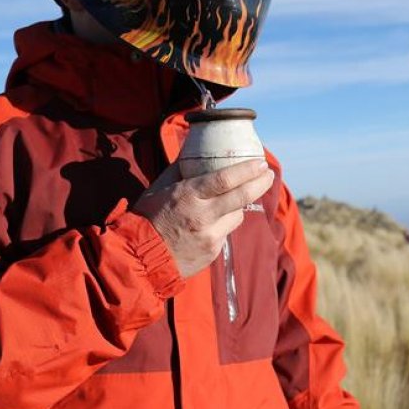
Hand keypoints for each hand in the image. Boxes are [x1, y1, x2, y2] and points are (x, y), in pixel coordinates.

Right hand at [133, 159, 274, 277]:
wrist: (140, 258)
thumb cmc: (148, 218)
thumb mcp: (160, 187)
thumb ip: (180, 169)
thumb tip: (194, 150)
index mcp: (188, 196)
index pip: (226, 179)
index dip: (248, 170)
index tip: (261, 162)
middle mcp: (203, 216)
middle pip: (242, 197)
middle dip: (260, 183)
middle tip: (268, 174)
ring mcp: (210, 237)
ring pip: (237, 216)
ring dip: (239, 206)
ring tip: (236, 197)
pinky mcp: (213, 252)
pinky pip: (226, 232)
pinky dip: (224, 223)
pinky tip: (214, 221)